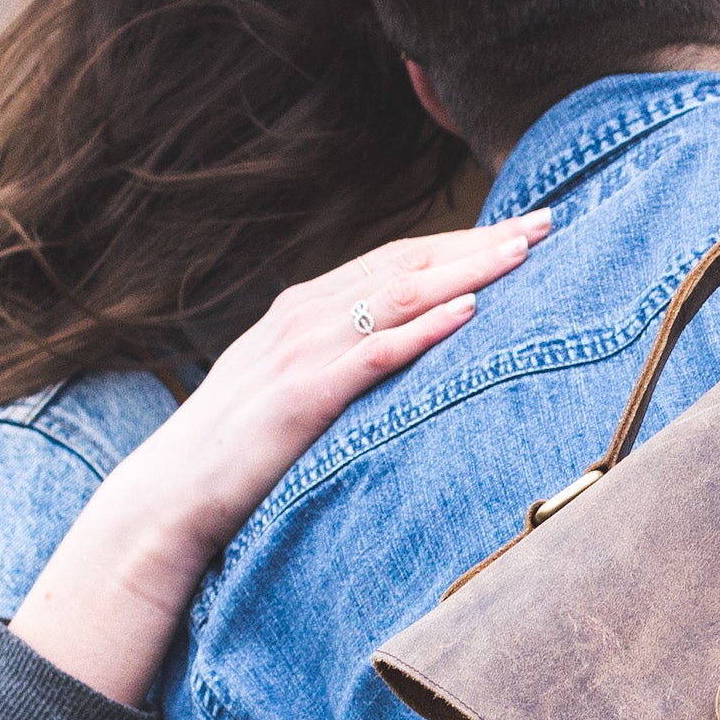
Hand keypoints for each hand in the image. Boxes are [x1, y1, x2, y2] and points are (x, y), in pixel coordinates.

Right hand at [11, 214, 547, 704]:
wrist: (171, 495)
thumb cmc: (242, 447)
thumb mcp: (298, 385)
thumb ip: (345, 358)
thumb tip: (409, 349)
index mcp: (307, 308)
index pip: (400, 259)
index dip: (464, 239)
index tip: (524, 228)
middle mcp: (306, 315)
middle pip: (409, 264)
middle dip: (481, 242)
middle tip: (548, 224)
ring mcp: (301, 351)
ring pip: (399, 296)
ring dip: (466, 271)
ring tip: (522, 254)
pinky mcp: (303, 395)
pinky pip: (373, 354)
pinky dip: (423, 330)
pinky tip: (467, 314)